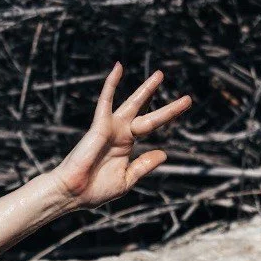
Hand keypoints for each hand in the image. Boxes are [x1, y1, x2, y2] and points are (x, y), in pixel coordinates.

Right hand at [53, 64, 191, 209]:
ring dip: (146, 90)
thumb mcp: (126, 179)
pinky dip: (111, 84)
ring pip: (132, 104)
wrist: (73, 193)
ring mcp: (110, 127)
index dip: (167, 117)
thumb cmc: (95, 190)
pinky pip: (105, 100)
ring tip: (161, 75)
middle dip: (166, 107)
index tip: (182, 110)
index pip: (150, 126)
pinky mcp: (99, 125)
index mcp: (126, 145)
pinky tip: (119, 67)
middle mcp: (120, 133)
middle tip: (188, 99)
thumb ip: (143, 165)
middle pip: (147, 114)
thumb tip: (163, 154)